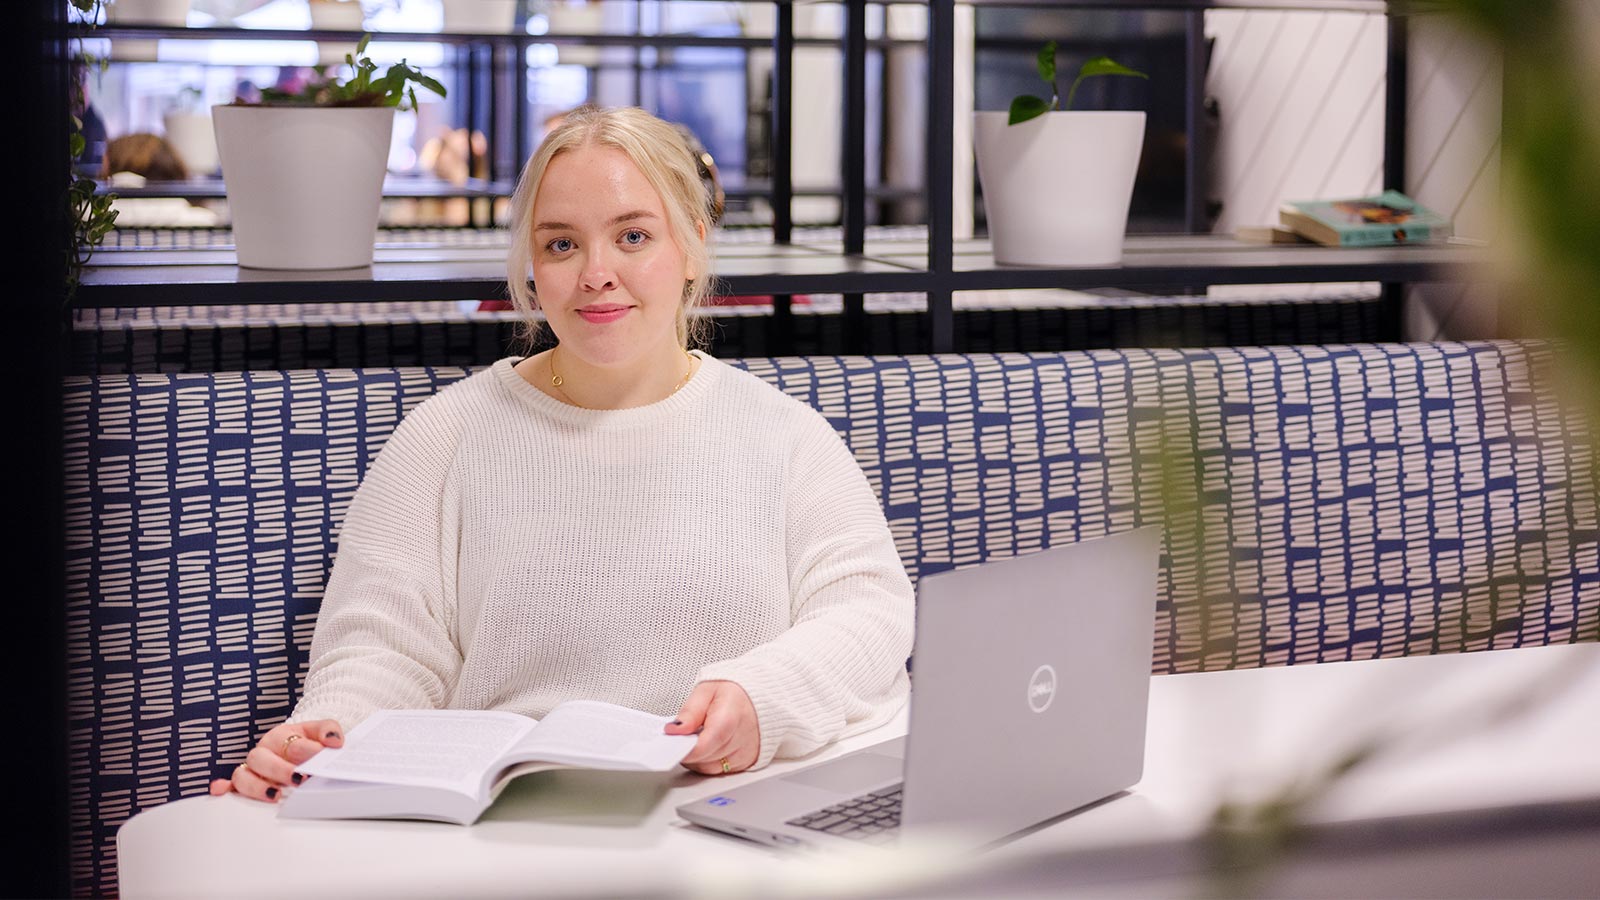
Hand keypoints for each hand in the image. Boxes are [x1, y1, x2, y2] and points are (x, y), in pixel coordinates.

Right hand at [208, 719, 344, 802]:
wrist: (299, 743)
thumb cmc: (307, 740)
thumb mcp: (319, 731)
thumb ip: (329, 731)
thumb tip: (334, 742)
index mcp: (283, 735)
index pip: (291, 741)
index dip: (305, 750)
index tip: (317, 757)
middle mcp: (264, 750)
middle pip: (261, 758)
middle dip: (279, 769)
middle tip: (298, 779)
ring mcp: (252, 767)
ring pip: (242, 774)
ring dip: (256, 785)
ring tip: (275, 795)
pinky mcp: (245, 781)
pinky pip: (229, 784)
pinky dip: (222, 787)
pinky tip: (220, 791)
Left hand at [666, 680, 759, 775]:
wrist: (762, 696)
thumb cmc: (735, 692)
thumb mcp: (707, 690)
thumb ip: (690, 711)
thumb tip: (673, 730)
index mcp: (730, 719)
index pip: (702, 746)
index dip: (683, 749)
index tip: (670, 743)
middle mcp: (741, 740)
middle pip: (704, 759)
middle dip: (687, 750)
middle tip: (681, 736)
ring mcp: (745, 754)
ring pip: (709, 768)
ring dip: (697, 758)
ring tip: (696, 738)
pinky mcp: (746, 762)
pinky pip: (719, 770)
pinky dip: (709, 761)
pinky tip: (708, 746)